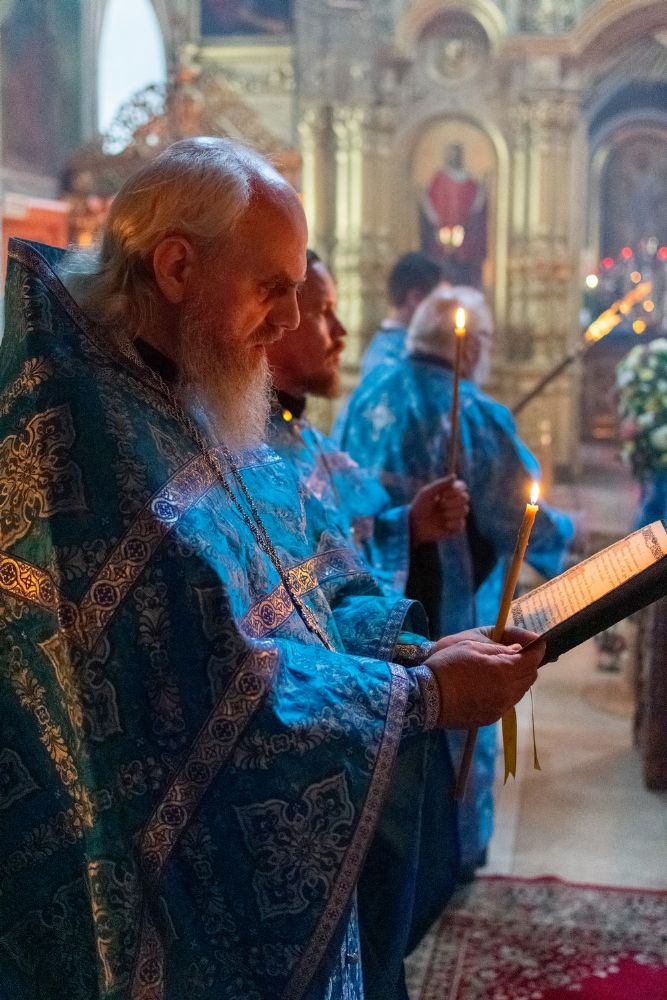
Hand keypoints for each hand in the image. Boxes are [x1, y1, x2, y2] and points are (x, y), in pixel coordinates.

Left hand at [409, 475, 469, 546]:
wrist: (415, 525)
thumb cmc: (419, 507)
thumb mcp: (427, 493)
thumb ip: (440, 484)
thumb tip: (454, 476)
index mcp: (449, 492)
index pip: (462, 486)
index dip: (457, 489)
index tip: (444, 494)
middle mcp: (455, 502)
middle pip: (465, 497)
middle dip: (451, 502)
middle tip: (440, 506)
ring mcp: (456, 514)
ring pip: (464, 510)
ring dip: (450, 513)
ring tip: (441, 516)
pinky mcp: (456, 527)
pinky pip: (461, 523)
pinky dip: (451, 524)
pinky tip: (444, 525)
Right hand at [425, 626, 543, 728]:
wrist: (426, 697)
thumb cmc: (447, 665)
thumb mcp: (472, 646)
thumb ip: (499, 649)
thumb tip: (518, 650)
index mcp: (504, 671)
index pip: (533, 661)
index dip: (537, 650)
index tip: (537, 643)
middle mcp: (507, 692)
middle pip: (530, 677)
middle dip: (528, 665)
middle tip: (517, 655)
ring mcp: (499, 708)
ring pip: (520, 692)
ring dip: (517, 680)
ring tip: (501, 671)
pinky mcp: (491, 718)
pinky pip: (507, 703)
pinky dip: (505, 692)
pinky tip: (489, 686)